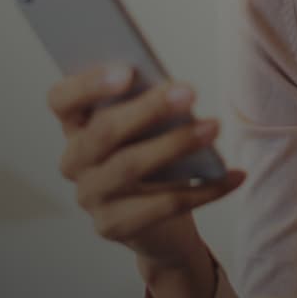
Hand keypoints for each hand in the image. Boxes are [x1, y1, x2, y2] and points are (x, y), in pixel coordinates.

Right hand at [48, 63, 245, 266]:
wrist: (157, 226)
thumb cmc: (152, 158)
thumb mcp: (146, 129)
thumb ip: (147, 107)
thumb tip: (176, 91)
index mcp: (75, 126)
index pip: (62, 100)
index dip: (88, 84)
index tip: (127, 71)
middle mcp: (74, 162)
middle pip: (103, 132)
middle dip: (149, 109)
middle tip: (190, 92)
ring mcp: (91, 197)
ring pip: (130, 166)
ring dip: (176, 143)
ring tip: (214, 127)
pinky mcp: (114, 226)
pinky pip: (164, 205)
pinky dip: (206, 189)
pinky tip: (235, 175)